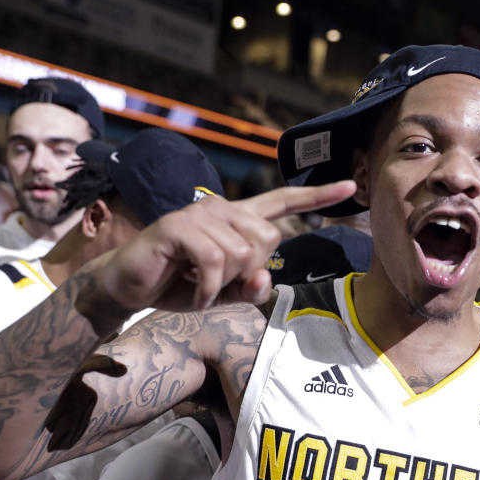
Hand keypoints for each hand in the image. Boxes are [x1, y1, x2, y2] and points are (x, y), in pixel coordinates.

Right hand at [100, 181, 356, 312]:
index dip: (317, 197)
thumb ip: (250, 286)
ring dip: (222, 283)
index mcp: (236, 219)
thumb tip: (265, 276)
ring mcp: (199, 214)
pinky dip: (206, 289)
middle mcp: (221, 208)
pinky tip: (191, 292)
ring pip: (242, 253)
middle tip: (215, 280)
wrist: (129, 288)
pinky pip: (214, 261)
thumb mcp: (223, 292)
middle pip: (269, 238)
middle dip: (248, 270)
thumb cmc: (178, 285)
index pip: (282, 202)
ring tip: (198, 284)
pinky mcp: (178, 227)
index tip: (350, 188)